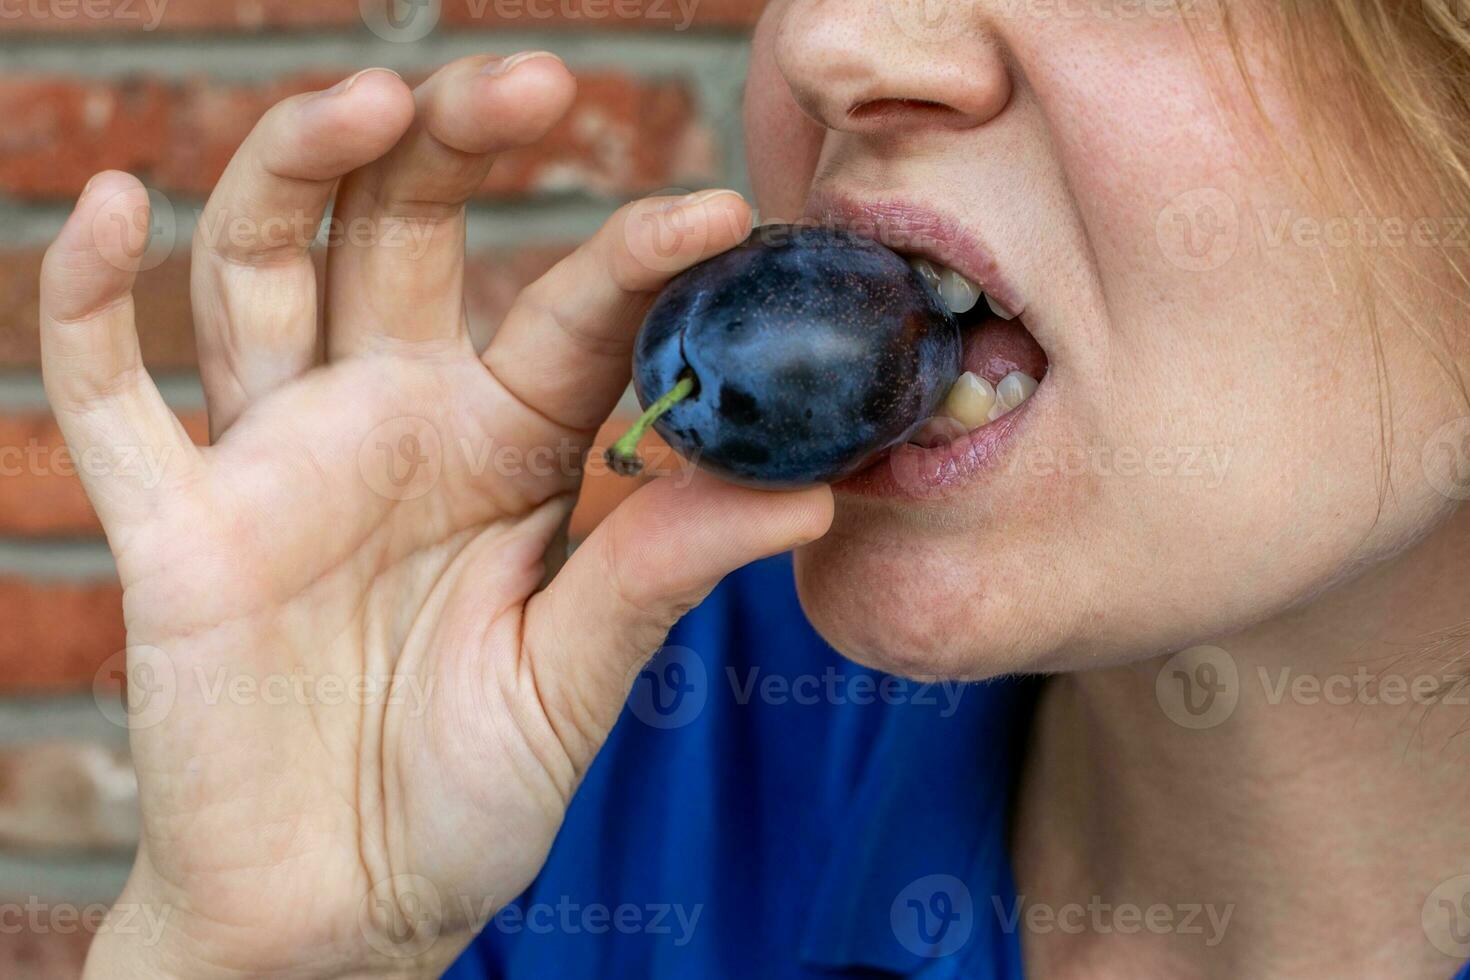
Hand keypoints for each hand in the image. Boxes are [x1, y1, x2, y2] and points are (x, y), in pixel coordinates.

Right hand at [39, 55, 831, 977]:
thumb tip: (803, 497)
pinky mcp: (171, 525)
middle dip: (454, 143)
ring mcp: (275, 461)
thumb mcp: (573, 685)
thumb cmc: (467, 798)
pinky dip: (85, 301)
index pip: (569, 318)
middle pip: (406, 234)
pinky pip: (105, 396)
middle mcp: (390, 424)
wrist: (341, 909)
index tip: (715, 214)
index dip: (634, 257)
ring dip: (296, 170)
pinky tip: (109, 210)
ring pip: (263, 268)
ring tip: (367, 99)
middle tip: (529, 81)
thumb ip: (653, 579)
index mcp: (504, 453)